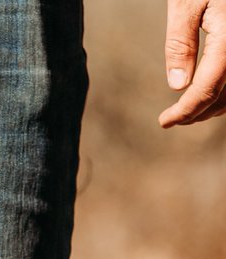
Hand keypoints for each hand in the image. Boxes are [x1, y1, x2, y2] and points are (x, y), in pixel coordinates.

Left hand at [160, 0, 225, 124]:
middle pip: (225, 96)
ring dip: (214, 106)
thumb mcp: (187, 2)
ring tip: (188, 109)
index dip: (185, 112)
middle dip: (198, 112)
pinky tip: (209, 92)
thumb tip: (179, 86)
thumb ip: (181, 43)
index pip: (207, 89)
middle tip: (174, 117)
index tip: (164, 121)